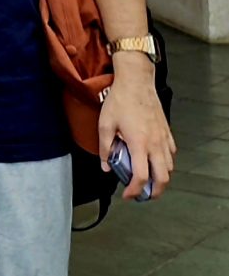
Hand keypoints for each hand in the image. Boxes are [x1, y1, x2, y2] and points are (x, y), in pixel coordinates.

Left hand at [99, 58, 176, 200]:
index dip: (135, 191)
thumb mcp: (105, 125)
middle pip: (163, 178)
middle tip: (143, 194)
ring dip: (160, 177)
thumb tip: (106, 166)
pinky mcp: (167, 131)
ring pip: (169, 167)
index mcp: (139, 144)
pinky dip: (165, 162)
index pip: (142, 177)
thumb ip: (104, 149)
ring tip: (148, 179)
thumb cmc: (120, 100)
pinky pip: (171, 153)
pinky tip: (154, 160)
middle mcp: (155, 144)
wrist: (136, 81)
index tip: (127, 194)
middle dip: (155, 192)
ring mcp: (163, 137)